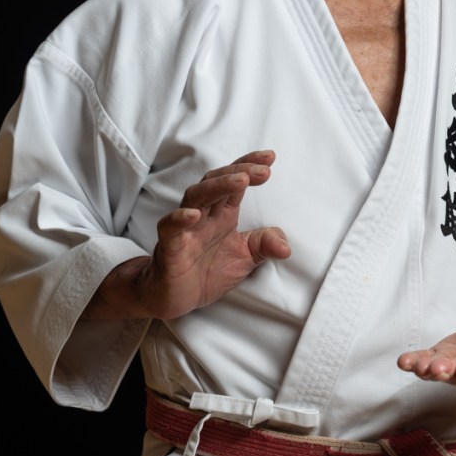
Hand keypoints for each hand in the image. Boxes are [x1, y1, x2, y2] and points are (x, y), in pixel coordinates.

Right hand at [86, 150, 290, 320]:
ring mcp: (184, 229)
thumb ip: (264, 246)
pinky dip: (180, 219)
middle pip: (217, 182)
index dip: (249, 166)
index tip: (270, 157)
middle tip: (263, 170)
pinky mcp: (169, 247)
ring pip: (196, 196)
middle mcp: (203, 215)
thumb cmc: (207, 272)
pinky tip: (194, 215)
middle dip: (240, 171)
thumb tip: (286, 246)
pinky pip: (170, 227)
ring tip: (240, 180)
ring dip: (217, 186)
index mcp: (221, 214)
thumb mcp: (244, 259)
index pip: (235, 181)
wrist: (174, 298)